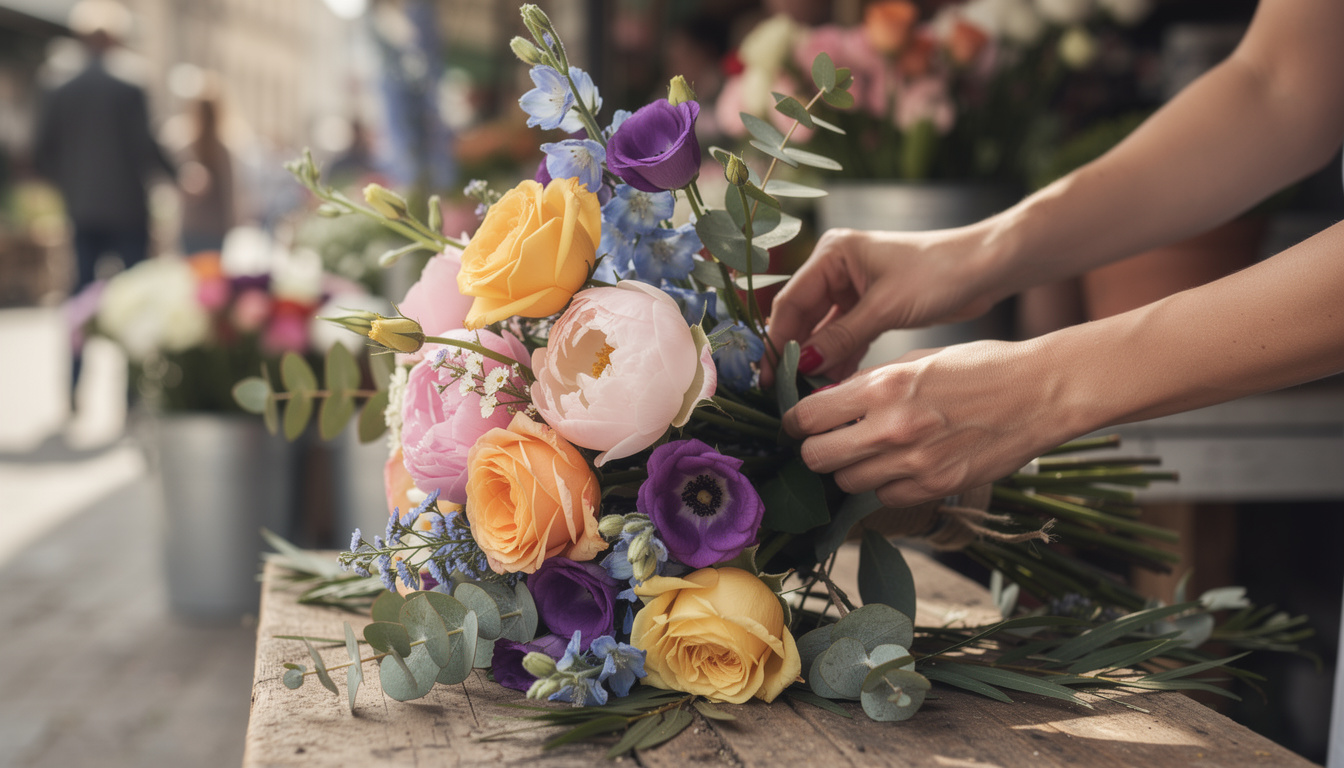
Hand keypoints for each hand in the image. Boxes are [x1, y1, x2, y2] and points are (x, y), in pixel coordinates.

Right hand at [763, 226, 1001, 384]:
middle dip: (794, 352)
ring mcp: (852, 288)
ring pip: (822, 330)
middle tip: (782, 390)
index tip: (768, 374)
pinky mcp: (870, 307)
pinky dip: (839, 358)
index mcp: (833, 254)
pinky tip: (833, 384)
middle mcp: (836, 268)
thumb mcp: (886, 307)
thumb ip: (843, 337)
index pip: (791, 301)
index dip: (777, 339)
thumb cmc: (939, 274)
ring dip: (816, 358)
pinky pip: (844, 336)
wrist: (986, 269)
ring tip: (806, 392)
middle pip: (802, 316)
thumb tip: (804, 364)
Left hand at [780, 340, 1076, 507]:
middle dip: (815, 449)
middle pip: (817, 458)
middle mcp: (892, 428)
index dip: (796, 423)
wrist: (1040, 393)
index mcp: (883, 387)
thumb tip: (827, 402)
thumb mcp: (916, 360)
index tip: (799, 423)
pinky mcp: (936, 487)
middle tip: (827, 441)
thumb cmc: (982, 367)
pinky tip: (901, 465)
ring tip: (868, 451)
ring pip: (847, 483)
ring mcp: (914, 464)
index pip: (807, 417)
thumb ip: (868, 383)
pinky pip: (885, 497)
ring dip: (849, 469)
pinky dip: (884, 485)